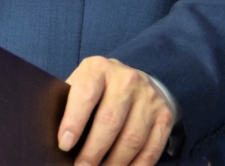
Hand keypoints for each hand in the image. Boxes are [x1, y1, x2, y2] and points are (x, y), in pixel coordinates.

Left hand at [57, 56, 174, 165]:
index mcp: (99, 68)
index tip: (65, 144)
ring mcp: (149, 97)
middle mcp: (126, 79)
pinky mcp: (165, 116)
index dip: (74, 122)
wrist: (136, 81)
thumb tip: (60, 140)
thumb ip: (69, 104)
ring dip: (114, 163)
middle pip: (110, 121)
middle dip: (93, 151)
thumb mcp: (81, 84)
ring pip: (131, 139)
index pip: (85, 94)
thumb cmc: (98, 89)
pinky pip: (151, 149)